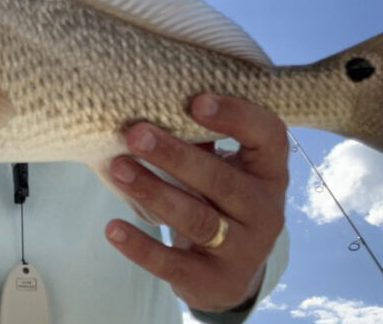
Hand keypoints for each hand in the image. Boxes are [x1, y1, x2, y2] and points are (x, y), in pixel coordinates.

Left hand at [104, 93, 288, 312]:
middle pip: (222, 180)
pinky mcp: (215, 282)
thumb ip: (201, 140)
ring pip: (197, 219)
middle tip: (135, 133)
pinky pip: (174, 263)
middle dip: (175, 155)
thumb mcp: (224, 168)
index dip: (236, 116)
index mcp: (269, 171)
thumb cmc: (219, 201)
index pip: (269, 136)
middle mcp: (265, 210)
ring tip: (118, 169)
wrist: (231, 273)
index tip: (195, 100)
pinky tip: (113, 228)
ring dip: (153, 191)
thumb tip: (149, 101)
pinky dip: (141, 246)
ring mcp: (244, 249)